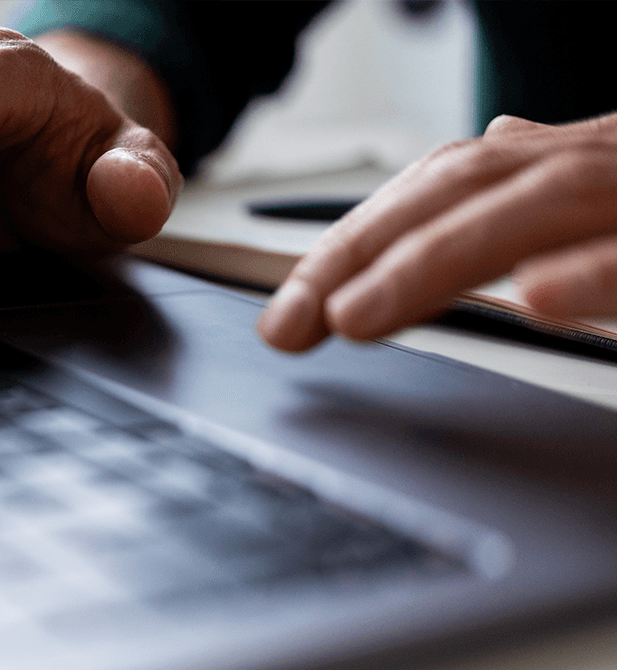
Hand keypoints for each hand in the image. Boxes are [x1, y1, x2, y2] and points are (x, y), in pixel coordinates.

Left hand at [257, 112, 616, 351]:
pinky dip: (591, 270)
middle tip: (289, 323)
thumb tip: (494, 140)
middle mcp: (587, 163)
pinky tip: (538, 295)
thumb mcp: (599, 196)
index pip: (434, 191)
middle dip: (359, 253)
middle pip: (457, 190)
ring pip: (529, 208)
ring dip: (434, 260)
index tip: (289, 310)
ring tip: (354, 316)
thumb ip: (540, 183)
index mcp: (557, 162)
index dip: (352, 244)